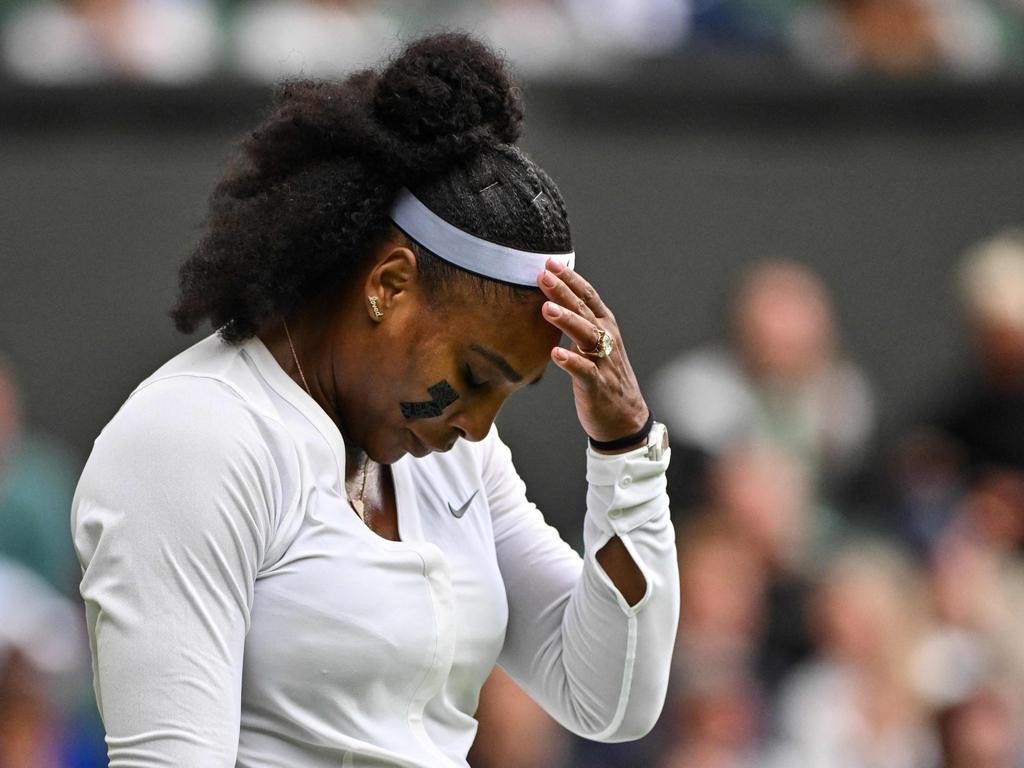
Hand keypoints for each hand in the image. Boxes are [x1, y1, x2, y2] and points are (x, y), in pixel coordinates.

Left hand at [537, 258, 648, 447]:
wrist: (625, 418)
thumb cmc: (605, 377)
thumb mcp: (594, 345)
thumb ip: (579, 323)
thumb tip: (553, 301)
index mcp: (605, 327)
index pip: (587, 296)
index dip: (570, 278)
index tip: (550, 263)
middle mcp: (607, 339)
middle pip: (584, 310)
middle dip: (563, 291)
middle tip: (543, 275)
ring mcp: (604, 362)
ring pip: (587, 336)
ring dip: (567, 321)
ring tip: (546, 308)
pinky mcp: (598, 385)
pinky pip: (585, 371)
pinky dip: (572, 362)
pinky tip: (556, 354)